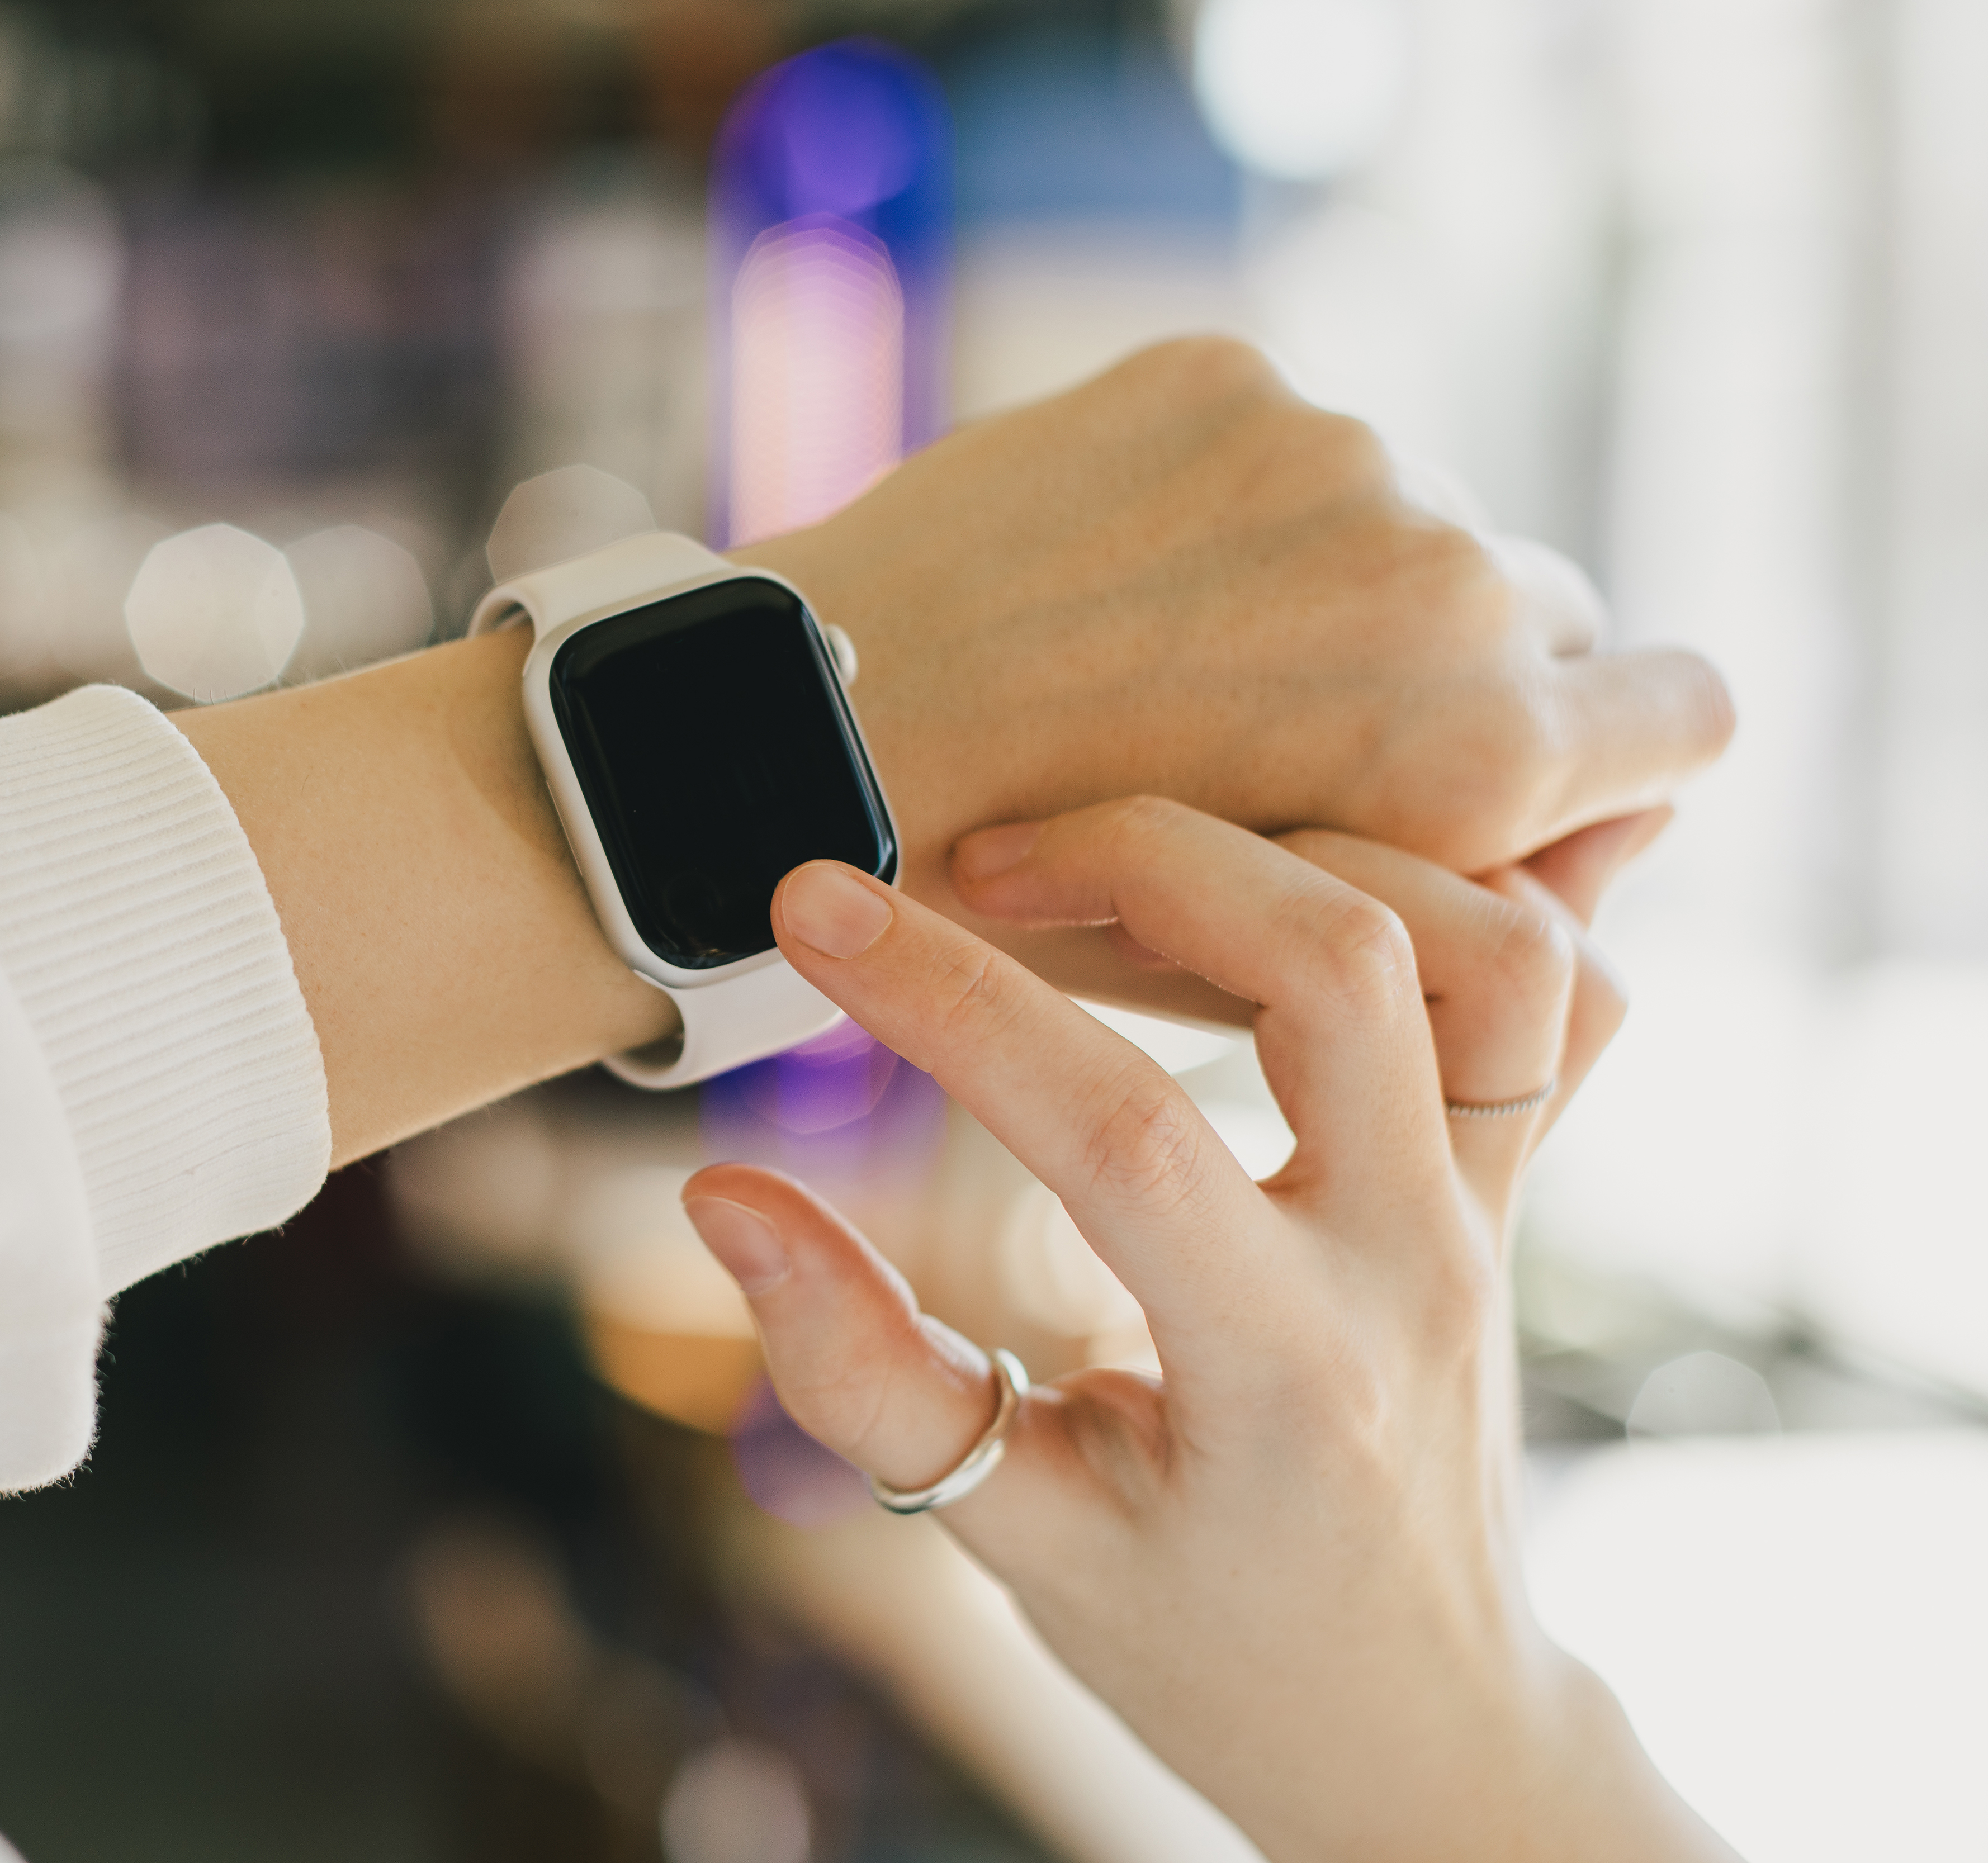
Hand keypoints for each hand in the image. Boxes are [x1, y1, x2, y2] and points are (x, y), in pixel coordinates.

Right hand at [680, 800, 1737, 1862]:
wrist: (1423, 1728)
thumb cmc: (1212, 1651)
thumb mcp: (1017, 1539)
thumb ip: (866, 1376)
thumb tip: (727, 1201)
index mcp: (1284, 1373)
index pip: (1118, 1130)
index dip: (948, 1001)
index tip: (816, 909)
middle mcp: (1415, 1263)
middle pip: (1339, 961)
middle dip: (1138, 854)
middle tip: (979, 862)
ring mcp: (1492, 1214)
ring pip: (1487, 941)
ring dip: (1306, 852)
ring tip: (1130, 867)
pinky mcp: (1515, 1184)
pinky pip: (1562, 987)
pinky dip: (1467, 888)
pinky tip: (1326, 860)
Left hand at [735, 335, 1732, 891]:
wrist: (820, 750)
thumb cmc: (1034, 906)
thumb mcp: (1271, 968)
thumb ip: (1465, 896)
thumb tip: (1607, 819)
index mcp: (1486, 757)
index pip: (1687, 713)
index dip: (1617, 744)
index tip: (1516, 770)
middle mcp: (1452, 587)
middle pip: (1544, 607)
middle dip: (1458, 667)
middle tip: (1305, 727)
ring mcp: (1341, 461)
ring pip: (1411, 514)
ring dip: (1339, 576)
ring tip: (1168, 660)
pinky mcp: (1225, 382)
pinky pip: (1289, 439)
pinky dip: (1227, 501)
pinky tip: (1105, 579)